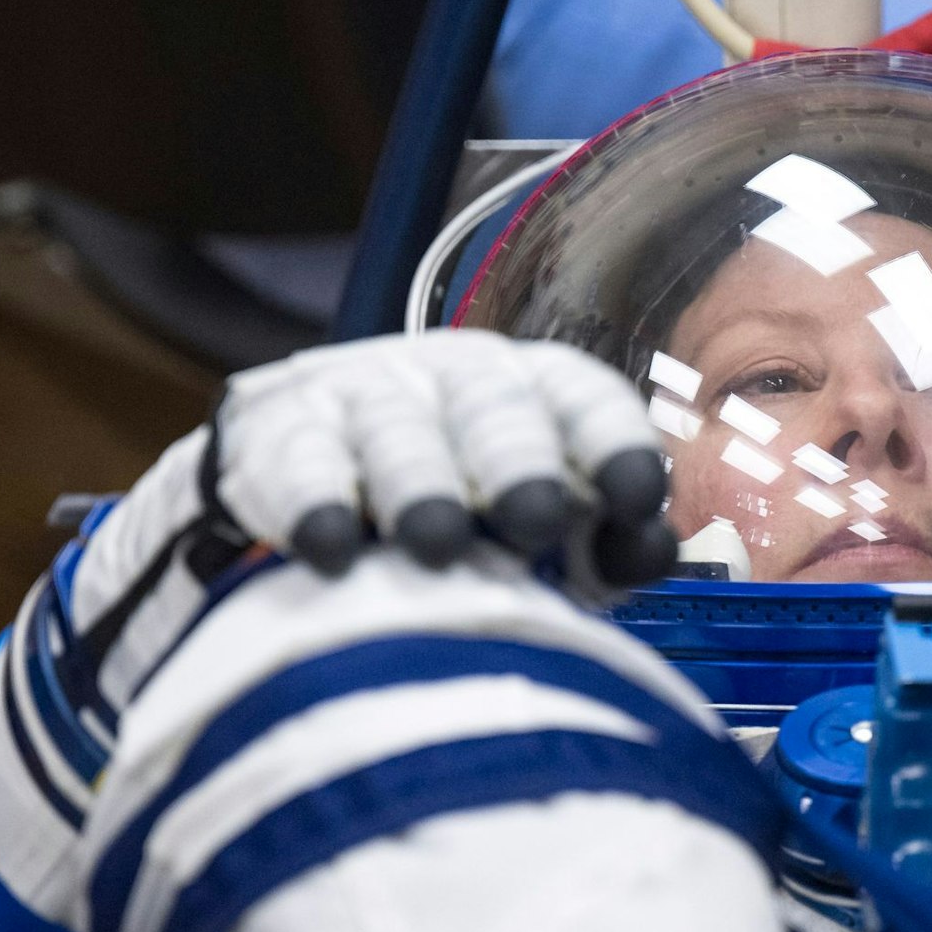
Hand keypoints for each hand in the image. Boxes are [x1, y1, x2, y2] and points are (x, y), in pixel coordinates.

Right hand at [69, 330, 672, 708]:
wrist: (321, 495)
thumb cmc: (471, 526)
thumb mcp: (547, 538)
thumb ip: (609, 547)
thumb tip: (652, 548)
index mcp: (537, 398)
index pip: (584, 400)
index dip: (612, 443)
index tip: (636, 496)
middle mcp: (455, 382)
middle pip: (493, 410)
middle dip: (518, 461)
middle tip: (539, 514)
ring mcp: (364, 399)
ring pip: (396, 433)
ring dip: (419, 485)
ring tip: (436, 543)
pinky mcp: (278, 434)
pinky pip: (298, 462)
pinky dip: (313, 503)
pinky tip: (331, 549)